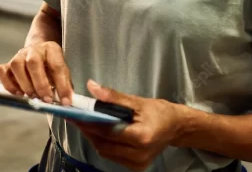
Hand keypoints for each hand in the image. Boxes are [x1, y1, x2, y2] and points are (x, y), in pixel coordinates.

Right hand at [0, 41, 73, 104]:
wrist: (38, 53)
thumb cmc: (51, 66)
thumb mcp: (63, 72)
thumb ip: (65, 85)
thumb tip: (66, 101)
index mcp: (51, 49)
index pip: (57, 66)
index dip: (62, 85)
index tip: (65, 101)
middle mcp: (33, 50)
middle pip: (33, 62)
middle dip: (40, 84)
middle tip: (46, 99)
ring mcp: (18, 55)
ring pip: (16, 65)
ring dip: (24, 84)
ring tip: (32, 96)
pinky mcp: (7, 64)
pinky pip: (2, 71)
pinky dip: (8, 84)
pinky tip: (18, 93)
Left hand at [73, 81, 191, 171]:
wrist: (176, 127)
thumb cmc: (159, 111)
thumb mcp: (137, 101)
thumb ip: (113, 97)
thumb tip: (91, 87)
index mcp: (141, 137)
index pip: (108, 131)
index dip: (89, 123)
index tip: (75, 114)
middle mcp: (139, 154)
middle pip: (104, 145)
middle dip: (88, 131)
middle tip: (77, 118)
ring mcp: (138, 163)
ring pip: (106, 152)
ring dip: (94, 138)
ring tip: (86, 124)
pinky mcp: (136, 167)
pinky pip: (113, 156)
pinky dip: (104, 144)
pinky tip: (99, 133)